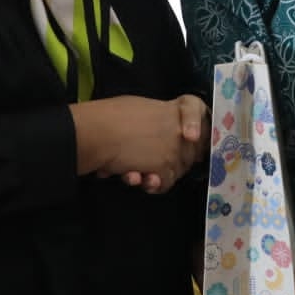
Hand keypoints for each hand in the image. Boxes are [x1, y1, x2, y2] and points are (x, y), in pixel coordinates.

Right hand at [71, 94, 207, 192]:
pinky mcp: (164, 167)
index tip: (191, 133)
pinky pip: (165, 183)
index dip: (196, 122)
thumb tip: (154, 141)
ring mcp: (173, 148)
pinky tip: (134, 177)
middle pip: (189, 148)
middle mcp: (177, 128)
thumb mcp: (138, 109)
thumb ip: (155, 120)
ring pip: (178, 169)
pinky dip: (151, 185)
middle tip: (151, 162)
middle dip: (173, 159)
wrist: (97, 132)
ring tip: (136, 172)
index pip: (196, 110)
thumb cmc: (109, 117)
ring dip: (159, 174)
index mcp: (170, 108)